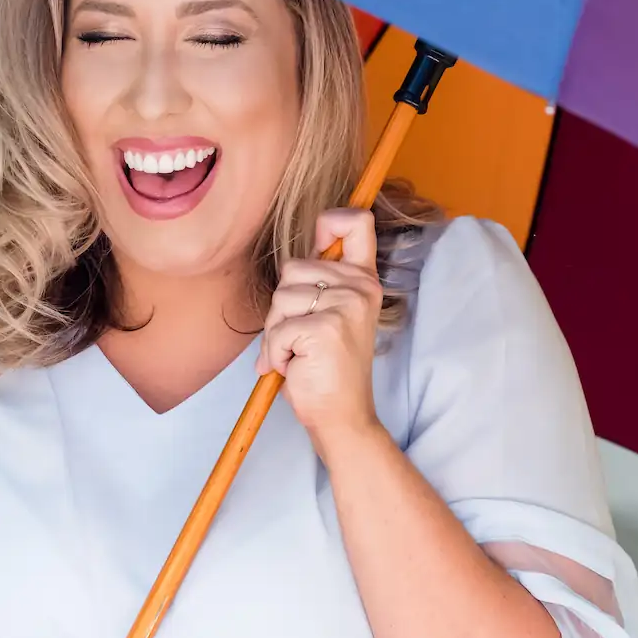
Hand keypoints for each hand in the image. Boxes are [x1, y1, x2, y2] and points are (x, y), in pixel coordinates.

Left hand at [257, 208, 385, 455]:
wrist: (342, 416)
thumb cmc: (327, 368)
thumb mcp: (331, 316)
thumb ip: (320, 284)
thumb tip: (292, 259)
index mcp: (363, 280)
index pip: (356, 223)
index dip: (330, 221)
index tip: (320, 243)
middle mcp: (360, 288)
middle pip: (293, 267)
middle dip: (282, 306)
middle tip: (300, 337)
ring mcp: (345, 306)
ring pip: (280, 298)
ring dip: (277, 333)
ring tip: (299, 354)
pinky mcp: (324, 328)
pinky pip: (276, 330)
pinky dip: (274, 354)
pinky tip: (295, 367)